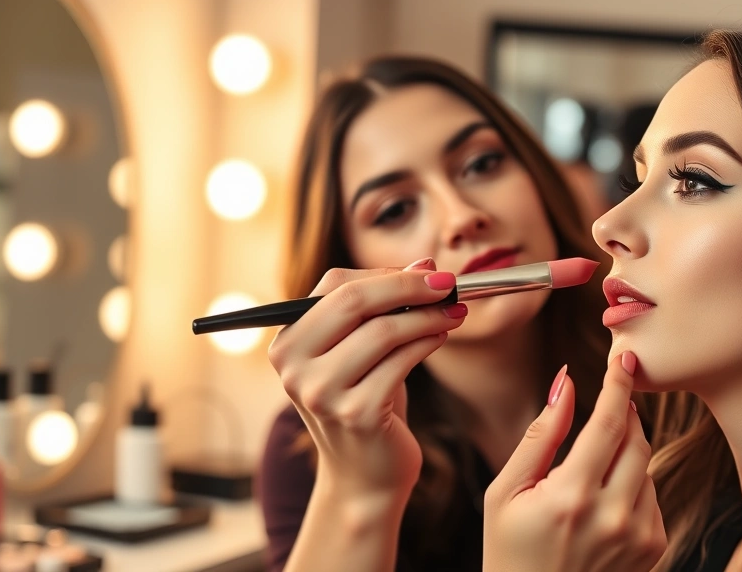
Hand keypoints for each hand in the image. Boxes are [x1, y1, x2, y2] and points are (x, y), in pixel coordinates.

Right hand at [268, 258, 466, 500]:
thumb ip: (384, 308)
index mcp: (288, 343)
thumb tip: (423, 265)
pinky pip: (402, 361)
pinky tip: (441, 337)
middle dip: (409, 287)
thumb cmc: (366, 403)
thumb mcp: (363, 351)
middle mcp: (294, 367)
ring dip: (428, 316)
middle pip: (354, 301)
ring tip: (454, 314)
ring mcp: (322, 393)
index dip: (386, 273)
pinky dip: (428, 342)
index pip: (335, 286)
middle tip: (449, 285)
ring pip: (384, 330)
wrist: (365, 476)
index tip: (429, 273)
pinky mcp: (356, 414)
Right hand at [483, 353, 665, 571]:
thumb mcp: (507, 491)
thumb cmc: (509, 549)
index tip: (625, 358)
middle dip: (624, 413)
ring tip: (591, 470)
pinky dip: (633, 485)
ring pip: (646, 466)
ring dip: (625, 452)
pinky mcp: (653, 550)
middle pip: (636, 439)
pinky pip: (652, 495)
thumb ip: (540, 435)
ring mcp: (637, 537)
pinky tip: (603, 502)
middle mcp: (612, 517)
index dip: (618, 384)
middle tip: (610, 403)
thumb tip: (565, 382)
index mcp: (571, 497)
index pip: (608, 423)